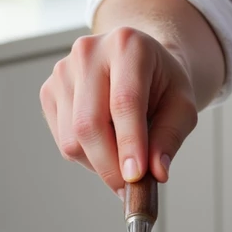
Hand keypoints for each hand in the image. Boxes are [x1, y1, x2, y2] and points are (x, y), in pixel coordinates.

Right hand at [40, 26, 197, 193]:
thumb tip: (156, 171)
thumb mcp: (182, 105)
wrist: (142, 63)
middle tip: (130, 187)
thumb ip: (170, 136)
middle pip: (90, 123)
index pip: (124, 101)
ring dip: (100, 162)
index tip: (136, 176)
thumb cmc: (163, 83)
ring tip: (124, 156)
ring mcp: (63, 70)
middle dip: (110, 164)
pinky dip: (86, 155)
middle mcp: (89, 52)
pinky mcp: (49, 90)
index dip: (129, 143)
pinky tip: (107, 142)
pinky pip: (63, 140)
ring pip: (73, 138)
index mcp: (128, 44)